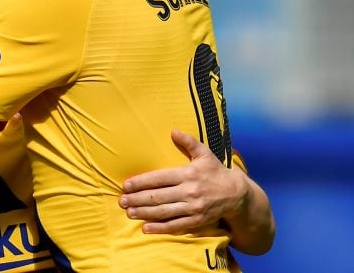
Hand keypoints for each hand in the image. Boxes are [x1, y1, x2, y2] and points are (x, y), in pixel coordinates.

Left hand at [119, 129, 247, 233]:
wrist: (237, 194)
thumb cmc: (215, 171)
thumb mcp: (204, 154)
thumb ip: (188, 142)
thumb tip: (173, 130)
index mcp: (188, 174)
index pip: (159, 178)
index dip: (141, 182)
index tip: (126, 185)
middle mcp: (189, 191)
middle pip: (158, 196)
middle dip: (138, 199)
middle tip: (122, 201)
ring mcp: (193, 208)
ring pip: (164, 212)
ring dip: (145, 213)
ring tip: (129, 213)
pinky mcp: (197, 221)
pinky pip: (176, 225)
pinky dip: (160, 228)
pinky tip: (146, 228)